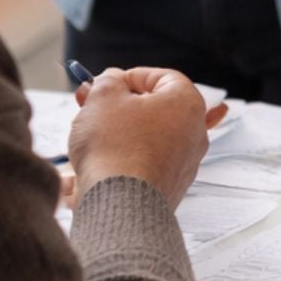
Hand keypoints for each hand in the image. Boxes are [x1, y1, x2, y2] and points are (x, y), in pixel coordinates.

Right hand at [68, 67, 225, 208]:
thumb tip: (113, 81)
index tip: (108, 84)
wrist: (120, 204)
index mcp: (187, 104)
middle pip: (153, 111)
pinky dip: (117, 166)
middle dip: (118, 108)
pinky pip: (139, 169)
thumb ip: (108, 82)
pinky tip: (88, 173)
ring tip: (86, 142)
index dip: (131, 77)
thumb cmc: (114, 147)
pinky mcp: (169, 188)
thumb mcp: (103, 97)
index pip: (163, 77)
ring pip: (144, 141)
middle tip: (90, 109)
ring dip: (114, 138)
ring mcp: (184, 163)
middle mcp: (194, 133)